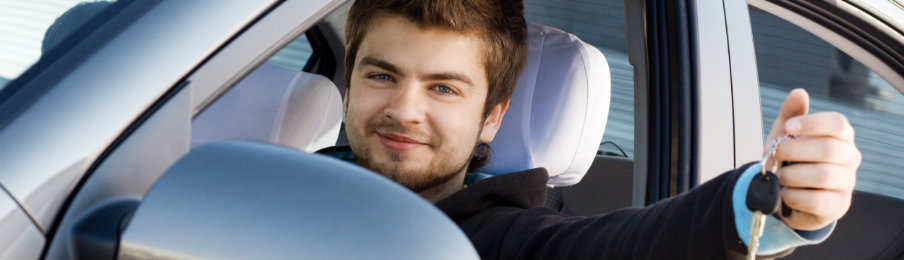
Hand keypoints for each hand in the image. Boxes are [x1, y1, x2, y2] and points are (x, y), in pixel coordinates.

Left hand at [764, 89, 860, 230]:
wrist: (787, 193)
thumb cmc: (791, 159)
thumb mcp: (785, 135)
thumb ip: (790, 114)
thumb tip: (799, 93)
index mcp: (840, 136)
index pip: (838, 123)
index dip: (812, 123)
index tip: (788, 127)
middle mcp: (849, 158)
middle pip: (828, 149)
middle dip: (794, 150)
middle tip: (776, 154)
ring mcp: (846, 183)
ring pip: (822, 175)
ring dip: (792, 175)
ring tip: (780, 176)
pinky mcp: (838, 206)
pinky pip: (816, 200)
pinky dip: (793, 195)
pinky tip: (785, 192)